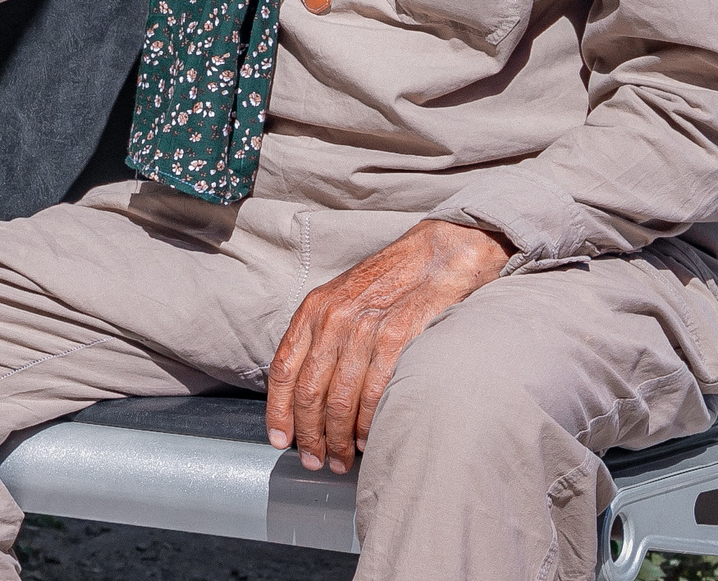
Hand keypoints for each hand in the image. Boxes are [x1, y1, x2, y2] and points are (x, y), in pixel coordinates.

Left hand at [265, 218, 510, 473]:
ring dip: (339, 439)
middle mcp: (333, 319)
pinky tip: (371, 440)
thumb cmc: (391, 283)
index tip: (279, 440)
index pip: (283, 369)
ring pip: (340, 400)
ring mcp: (365, 328)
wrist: (439, 255)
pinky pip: (375, 394)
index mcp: (313, 310)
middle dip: (309, 435)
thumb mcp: (342, 300)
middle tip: (317, 461)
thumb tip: (306, 393)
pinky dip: (370, 425)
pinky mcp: (398, 337)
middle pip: (309, 393)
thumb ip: (322, 338)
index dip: (278, 411)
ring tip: (344, 460)